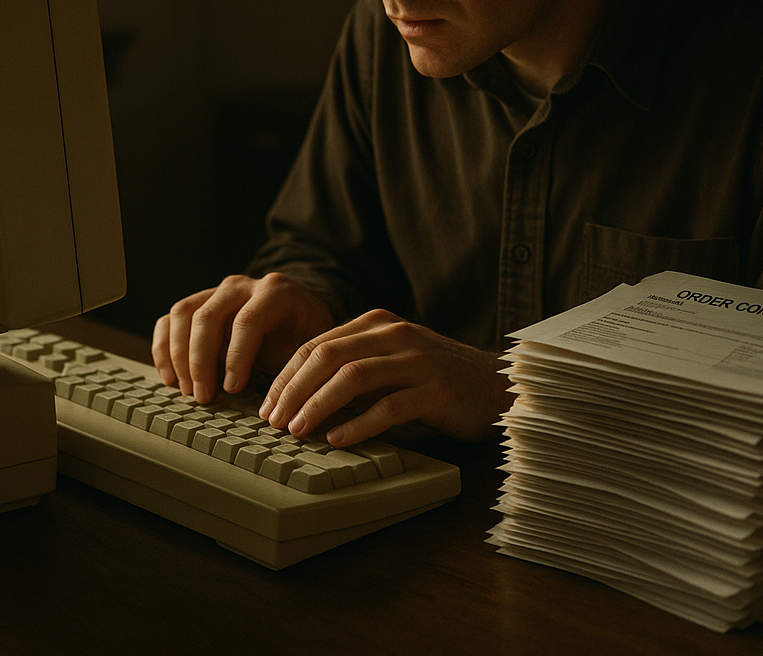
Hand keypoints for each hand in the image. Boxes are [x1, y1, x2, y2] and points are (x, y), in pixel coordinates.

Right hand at [152, 273, 334, 403]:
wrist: (299, 311)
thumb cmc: (304, 335)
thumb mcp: (308, 348)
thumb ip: (292, 367)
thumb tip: (275, 405)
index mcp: (275, 292)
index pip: (247, 321)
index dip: (236, 357)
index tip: (231, 389)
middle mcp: (242, 285)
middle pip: (208, 316)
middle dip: (201, 361)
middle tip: (203, 396)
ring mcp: (217, 291)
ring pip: (183, 313)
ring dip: (178, 355)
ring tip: (186, 389)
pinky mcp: (199, 302)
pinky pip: (171, 318)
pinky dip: (164, 347)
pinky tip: (169, 376)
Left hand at [258, 309, 511, 446]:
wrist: (496, 384)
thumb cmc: (435, 377)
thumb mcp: (389, 361)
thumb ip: (353, 367)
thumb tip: (299, 397)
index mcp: (376, 323)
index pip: (318, 344)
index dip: (287, 375)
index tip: (266, 405)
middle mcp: (394, 334)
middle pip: (328, 356)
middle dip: (294, 389)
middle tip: (273, 420)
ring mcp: (417, 360)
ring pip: (353, 377)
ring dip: (318, 405)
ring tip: (297, 430)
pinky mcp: (437, 390)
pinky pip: (389, 407)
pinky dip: (358, 424)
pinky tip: (337, 440)